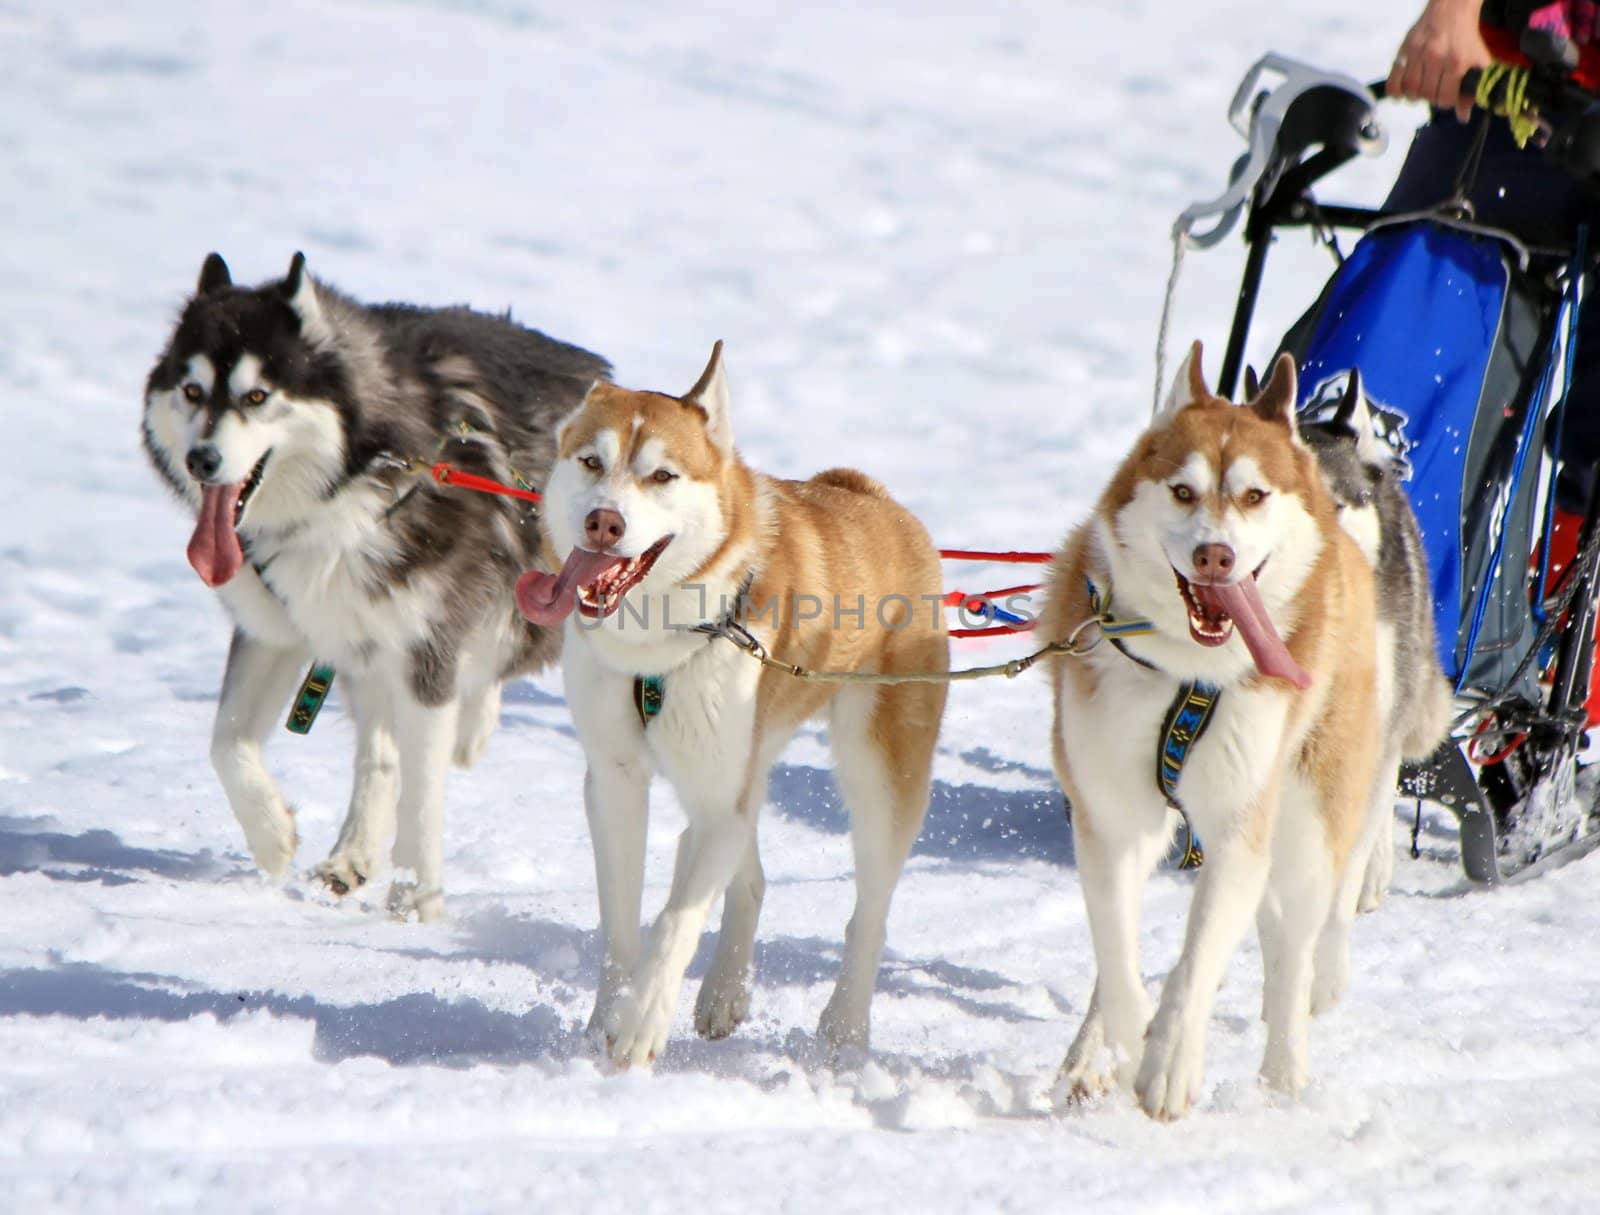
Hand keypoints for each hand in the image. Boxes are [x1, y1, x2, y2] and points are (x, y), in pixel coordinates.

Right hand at [1387, 0, 1491, 121]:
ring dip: (1414, 96)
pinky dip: (1396, 92)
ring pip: (1410, 90)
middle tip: (1434, 92)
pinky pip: (1394, 80)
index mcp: (1457, 63)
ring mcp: (1418, 54)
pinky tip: (1402, 93)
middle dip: (1431, 99)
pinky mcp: (1405, 50)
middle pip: (1427, 95)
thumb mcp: (1477, 62)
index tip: (1447, 96)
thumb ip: (1470, 91)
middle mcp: (1437, 59)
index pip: (1446, 98)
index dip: (1446, 102)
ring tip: (1420, 91)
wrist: (1451, 12)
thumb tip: (1463, 118)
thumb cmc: (1465, 39)